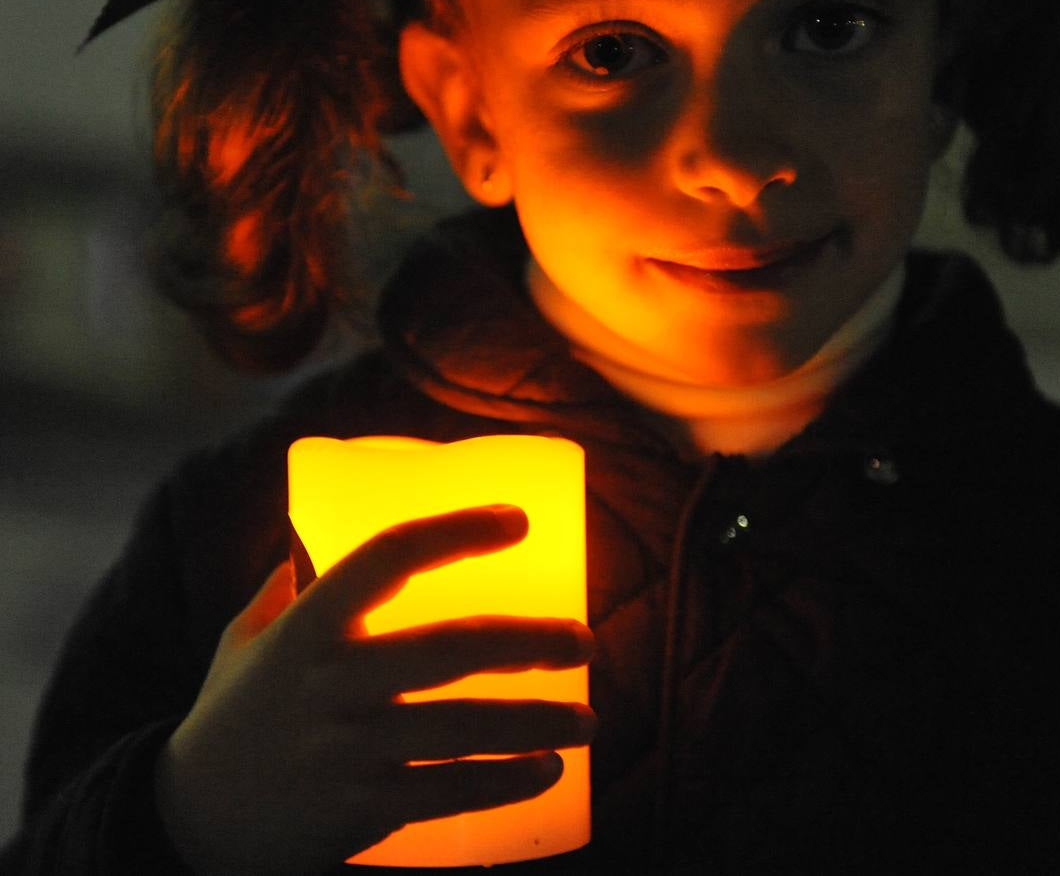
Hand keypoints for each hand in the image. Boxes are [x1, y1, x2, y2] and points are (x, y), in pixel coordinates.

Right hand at [155, 505, 594, 875]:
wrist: (188, 820)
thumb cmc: (228, 717)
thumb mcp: (241, 644)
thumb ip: (278, 595)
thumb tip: (299, 553)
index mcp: (307, 626)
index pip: (389, 555)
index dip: (457, 530)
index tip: (518, 520)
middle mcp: (330, 680)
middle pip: (449, 647)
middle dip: (528, 641)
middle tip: (583, 641)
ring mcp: (346, 747)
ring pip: (463, 727)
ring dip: (537, 722)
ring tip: (589, 720)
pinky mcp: (359, 806)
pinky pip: (449, 790)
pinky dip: (505, 780)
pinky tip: (547, 771)